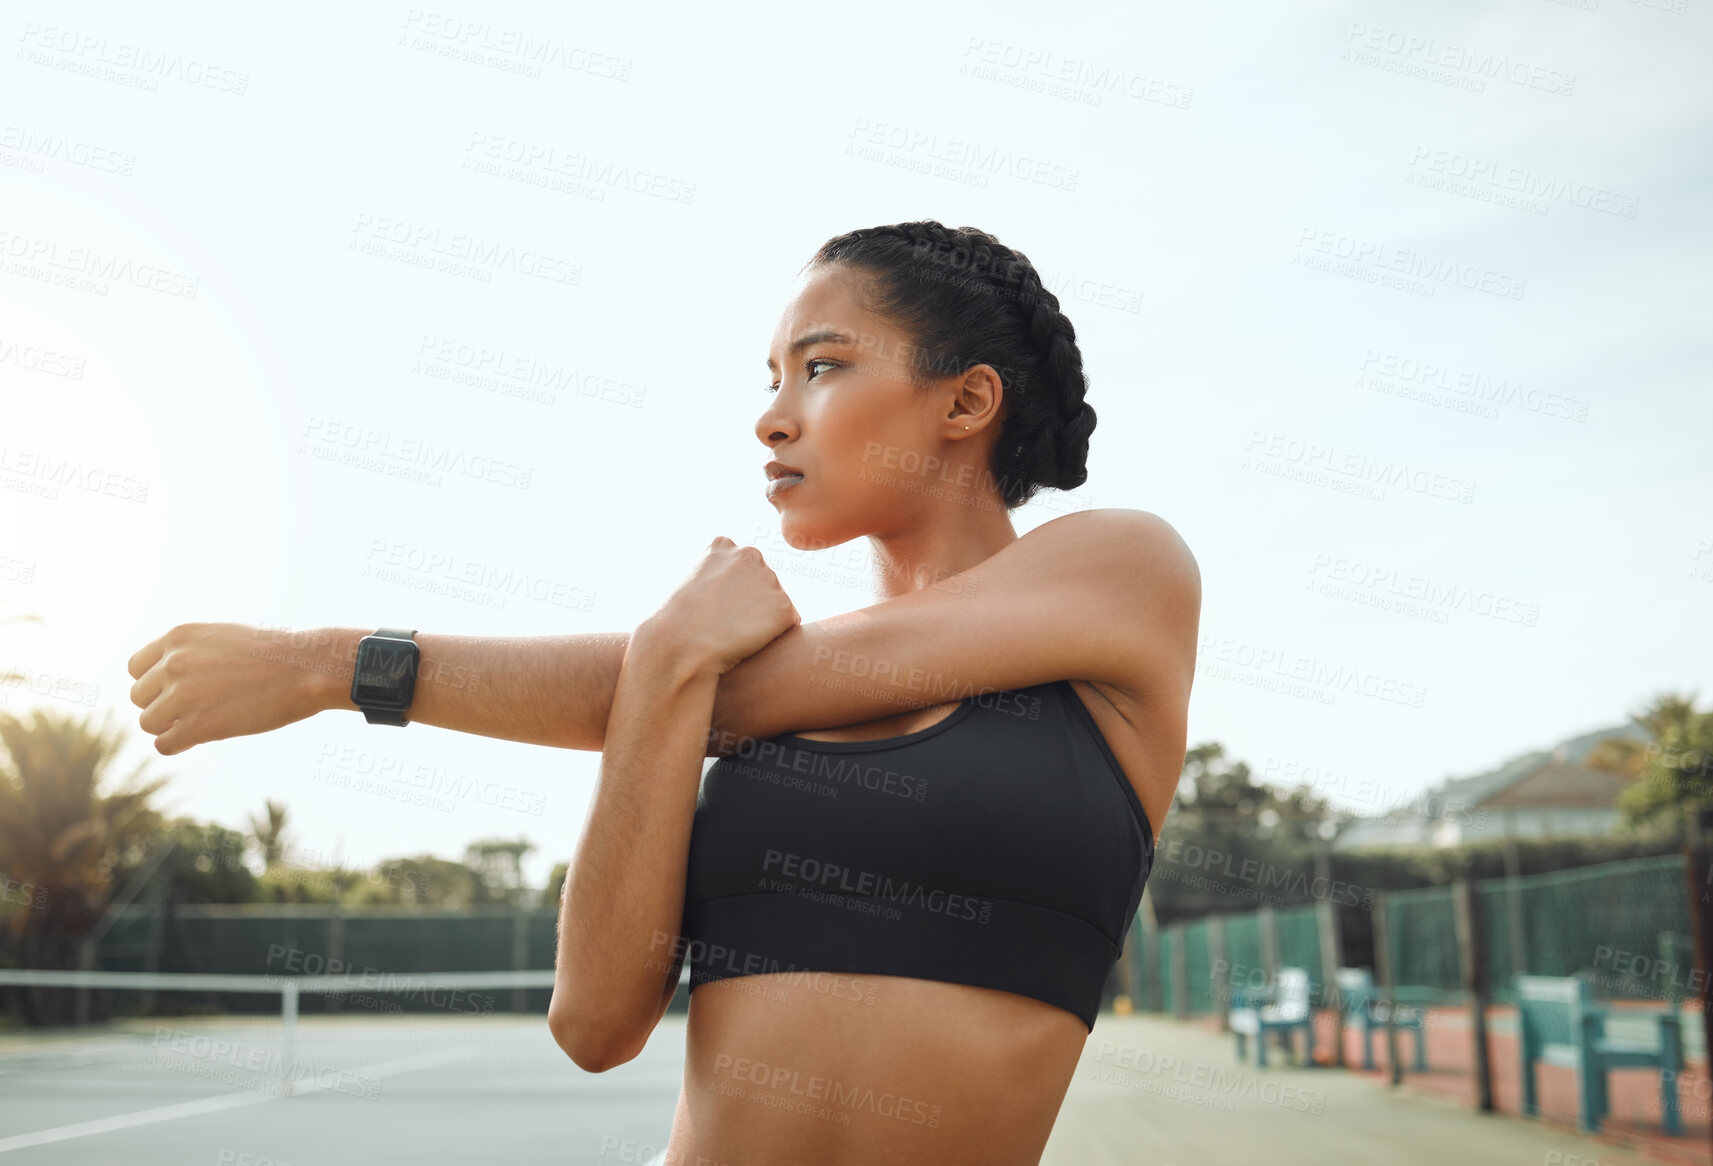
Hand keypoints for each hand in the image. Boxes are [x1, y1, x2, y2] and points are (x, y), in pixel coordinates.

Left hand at [127, 622, 345, 754]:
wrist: (308, 668)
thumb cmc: (274, 655)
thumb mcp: (222, 638)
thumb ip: (188, 654)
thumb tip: (162, 688)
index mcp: (178, 637)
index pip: (136, 669)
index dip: (156, 684)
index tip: (181, 691)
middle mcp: (173, 662)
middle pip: (139, 698)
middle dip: (163, 706)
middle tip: (197, 709)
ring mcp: (183, 694)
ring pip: (148, 723)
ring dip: (171, 727)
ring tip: (203, 722)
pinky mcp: (199, 725)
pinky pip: (164, 745)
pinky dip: (178, 745)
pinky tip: (202, 736)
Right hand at [642, 538, 800, 676]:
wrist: (681, 646)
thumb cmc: (677, 623)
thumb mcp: (690, 584)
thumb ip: (717, 576)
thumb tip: (736, 590)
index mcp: (722, 545)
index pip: (740, 567)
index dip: (729, 592)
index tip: (713, 607)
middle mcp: (750, 555)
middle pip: (761, 582)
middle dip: (751, 602)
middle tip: (725, 624)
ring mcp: (769, 579)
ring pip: (775, 603)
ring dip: (763, 619)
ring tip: (734, 634)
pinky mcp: (783, 606)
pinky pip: (788, 623)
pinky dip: (775, 636)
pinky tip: (750, 643)